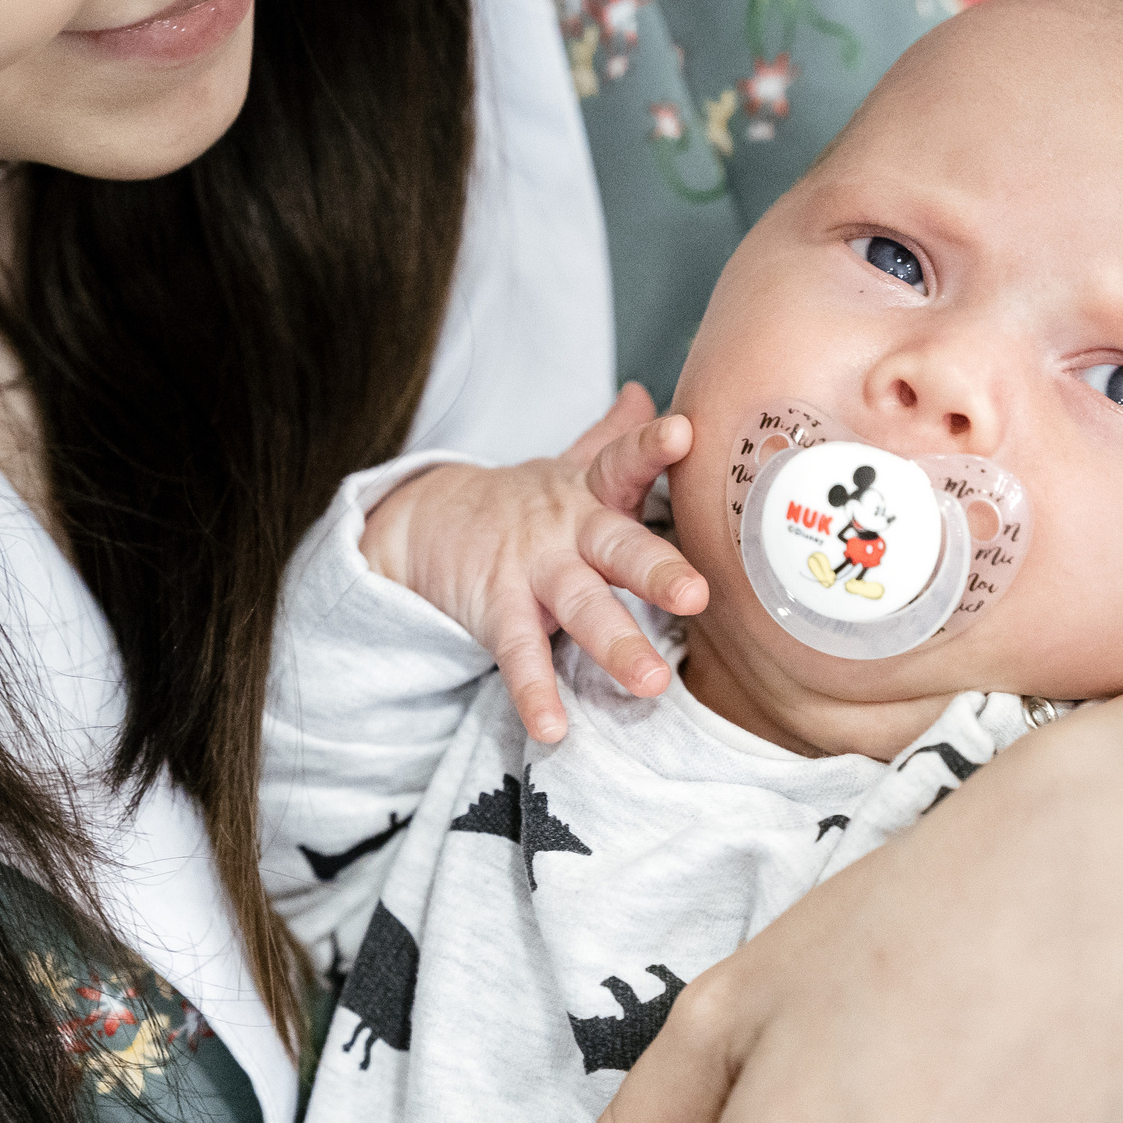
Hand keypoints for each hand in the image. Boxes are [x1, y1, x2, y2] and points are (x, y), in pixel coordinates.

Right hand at [361, 384, 708, 742]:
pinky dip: (535, 693)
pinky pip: (519, 656)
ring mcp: (529, 571)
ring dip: (614, 644)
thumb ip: (612, 439)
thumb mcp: (568, 467)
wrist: (426, 519)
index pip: (622, 461)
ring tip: (651, 684)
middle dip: (656, 569)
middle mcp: (565, 530)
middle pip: (616, 546)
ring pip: (578, 608)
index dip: (651, 446)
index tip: (683, 433)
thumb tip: (648, 392)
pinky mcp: (495, 611)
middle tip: (696, 595)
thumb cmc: (525, 503)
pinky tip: (554, 730)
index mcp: (591, 493)